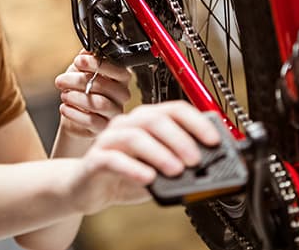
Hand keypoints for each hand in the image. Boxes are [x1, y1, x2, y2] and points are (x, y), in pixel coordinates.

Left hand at [54, 50, 131, 137]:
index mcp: (120, 77)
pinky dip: (74, 113)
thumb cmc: (81, 89)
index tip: (78, 61)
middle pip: (105, 86)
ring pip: (99, 103)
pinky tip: (64, 108)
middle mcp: (122, 94)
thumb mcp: (81, 70)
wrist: (75, 113)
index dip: (97, 64)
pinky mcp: (104, 126)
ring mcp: (115, 112)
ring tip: (64, 95)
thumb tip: (87, 50)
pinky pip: (92, 121)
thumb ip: (86, 58)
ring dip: (76, 97)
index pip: (117, 70)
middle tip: (61, 80)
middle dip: (79, 81)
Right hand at [71, 101, 221, 213]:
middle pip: (155, 120)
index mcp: (145, 121)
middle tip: (195, 160)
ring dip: (160, 153)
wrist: (85, 189)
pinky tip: (148, 178)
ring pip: (135, 136)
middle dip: (180, 139)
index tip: (213, 140)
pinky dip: (133, 168)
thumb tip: (205, 167)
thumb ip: (176, 166)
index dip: (196, 122)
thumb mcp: (156, 171)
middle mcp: (127, 124)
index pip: (174, 109)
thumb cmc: (123, 178)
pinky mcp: (95, 160)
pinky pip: (113, 159)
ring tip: (176, 170)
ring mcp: (109, 140)